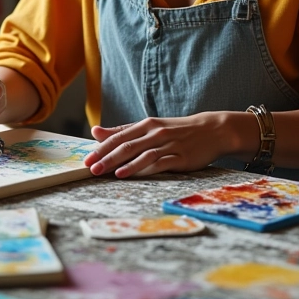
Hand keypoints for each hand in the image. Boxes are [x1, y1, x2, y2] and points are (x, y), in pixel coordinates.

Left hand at [83, 114, 229, 177]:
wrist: (212, 130)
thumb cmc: (177, 130)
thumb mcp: (150, 127)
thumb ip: (124, 131)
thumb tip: (96, 131)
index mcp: (146, 124)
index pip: (119, 136)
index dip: (101, 147)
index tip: (86, 159)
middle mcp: (155, 133)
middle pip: (126, 145)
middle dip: (106, 157)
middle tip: (90, 168)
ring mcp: (168, 145)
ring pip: (140, 153)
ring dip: (121, 163)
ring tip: (105, 172)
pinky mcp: (180, 157)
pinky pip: (158, 163)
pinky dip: (142, 168)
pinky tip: (129, 173)